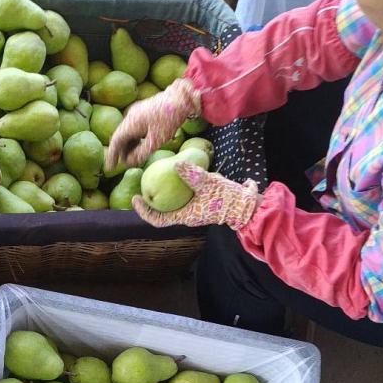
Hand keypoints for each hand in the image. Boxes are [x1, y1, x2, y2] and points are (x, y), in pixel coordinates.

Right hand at [105, 77, 200, 172]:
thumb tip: (130, 162)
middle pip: (120, 136)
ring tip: (133, 157)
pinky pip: (134, 126)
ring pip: (128, 131)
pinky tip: (141, 144)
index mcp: (130, 123)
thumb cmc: (170, 119)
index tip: (110, 167)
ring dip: (129, 145)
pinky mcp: (144, 110)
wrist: (181, 97)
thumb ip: (141, 152)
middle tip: (124, 164)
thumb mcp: (156, 140)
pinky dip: (135, 138)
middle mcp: (130, 116)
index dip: (112, 155)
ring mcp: (137, 111)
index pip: (115, 141)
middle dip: (121, 151)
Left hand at [134, 161, 259, 228]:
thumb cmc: (227, 198)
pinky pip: (184, 194)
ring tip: (155, 175)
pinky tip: (177, 170)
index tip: (136, 199)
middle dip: (151, 199)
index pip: (158, 220)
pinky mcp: (202, 201)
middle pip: (163, 210)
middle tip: (141, 183)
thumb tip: (175, 163)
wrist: (247, 205)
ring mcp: (195, 209)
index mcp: (185, 217)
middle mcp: (187, 215)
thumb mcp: (209, 183)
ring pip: (173, 202)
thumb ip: (192, 174)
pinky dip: (178, 185)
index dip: (144, 212)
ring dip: (164, 191)